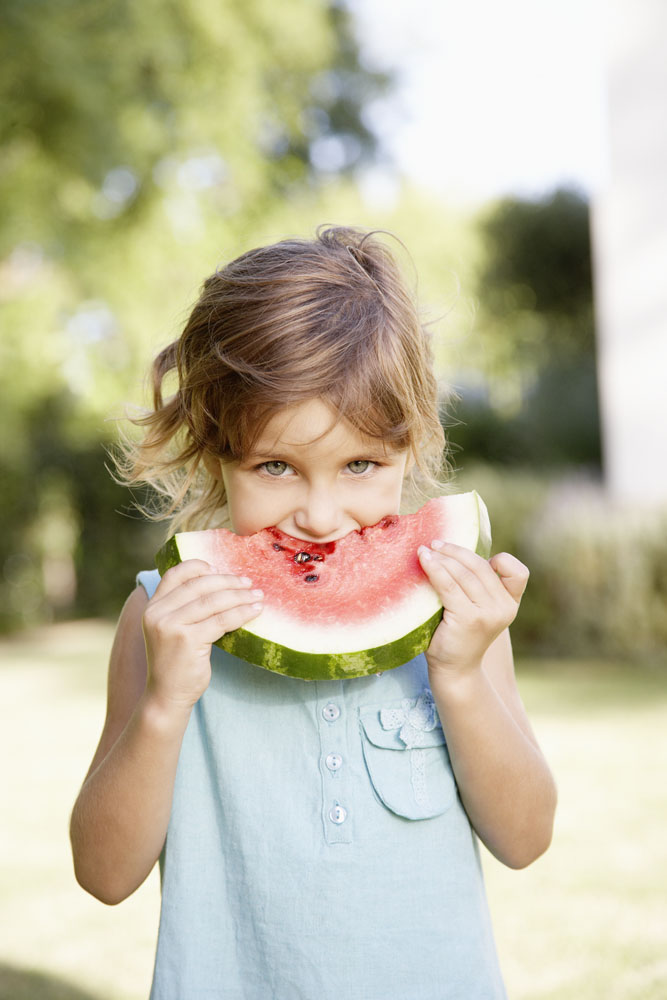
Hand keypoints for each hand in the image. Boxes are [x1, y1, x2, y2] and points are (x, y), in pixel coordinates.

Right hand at [141, 560, 263, 711]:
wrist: (166, 696)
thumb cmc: (175, 662)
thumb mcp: (171, 630)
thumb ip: (183, 608)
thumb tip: (219, 584)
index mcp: (152, 607)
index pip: (175, 575)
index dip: (198, 566)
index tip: (220, 567)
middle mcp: (158, 613)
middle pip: (199, 585)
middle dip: (228, 581)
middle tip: (248, 583)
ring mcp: (171, 626)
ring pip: (213, 602)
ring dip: (240, 596)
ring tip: (257, 595)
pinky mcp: (188, 641)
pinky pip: (221, 620)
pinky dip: (241, 613)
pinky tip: (255, 612)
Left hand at [417, 542, 528, 677]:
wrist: (454, 670)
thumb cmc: (459, 635)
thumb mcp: (478, 608)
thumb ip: (478, 586)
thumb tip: (452, 549)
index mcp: (510, 604)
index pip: (519, 573)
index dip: (502, 560)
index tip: (478, 559)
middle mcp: (504, 608)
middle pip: (481, 566)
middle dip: (456, 551)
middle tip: (435, 543)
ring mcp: (487, 614)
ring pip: (463, 573)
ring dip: (442, 557)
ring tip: (425, 551)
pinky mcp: (468, 618)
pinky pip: (448, 584)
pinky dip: (434, 568)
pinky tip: (423, 560)